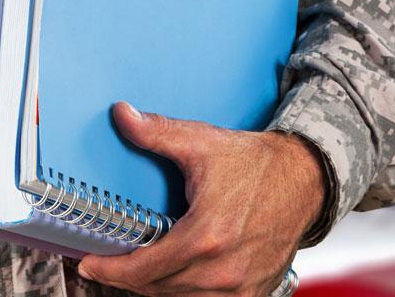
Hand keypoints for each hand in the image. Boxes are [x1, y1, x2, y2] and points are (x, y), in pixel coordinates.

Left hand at [77, 101, 325, 295]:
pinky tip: (171, 276)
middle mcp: (223, 269)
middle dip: (126, 278)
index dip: (110, 270)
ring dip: (154, 287)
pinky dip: (184, 293)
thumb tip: (122, 115)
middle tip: (105, 264)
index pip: (143, 269)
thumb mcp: (202, 143)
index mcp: (206, 236)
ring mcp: (240, 287)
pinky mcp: (253, 293)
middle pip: (156, 288)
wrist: (306, 179)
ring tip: (135, 269)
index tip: (89, 264)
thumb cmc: (257, 164)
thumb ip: (156, 132)